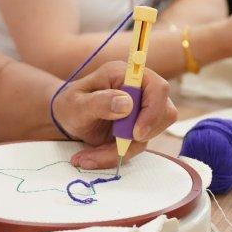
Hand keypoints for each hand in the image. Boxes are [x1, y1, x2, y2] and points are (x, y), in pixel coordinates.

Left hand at [52, 61, 176, 169]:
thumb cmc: (70, 105)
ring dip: (121, 150)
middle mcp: (139, 90)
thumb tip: (127, 104)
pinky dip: (114, 156)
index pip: (158, 87)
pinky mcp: (138, 128)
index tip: (136, 133)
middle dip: (140, 135)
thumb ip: (99, 102)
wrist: (66, 119)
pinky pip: (136, 147)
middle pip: (165, 112)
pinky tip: (91, 157)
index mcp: (126, 75)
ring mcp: (142, 110)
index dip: (154, 110)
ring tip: (89, 155)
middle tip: (112, 146)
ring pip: (151, 134)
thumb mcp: (77, 104)